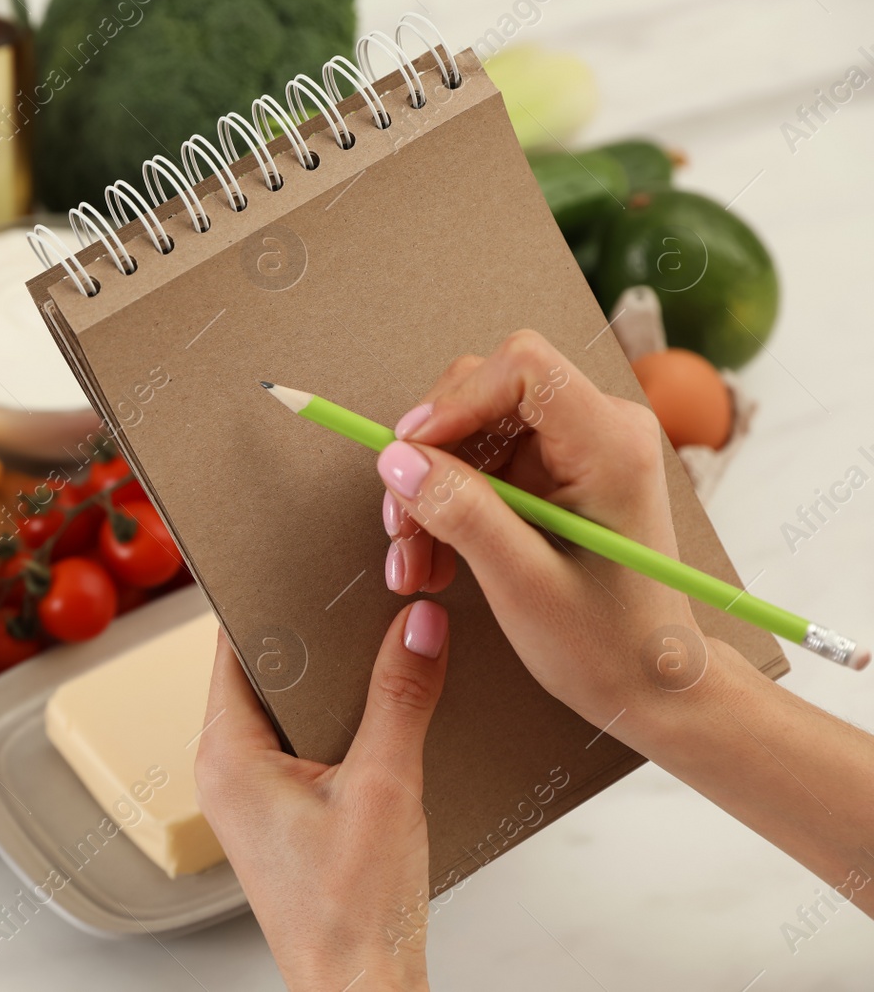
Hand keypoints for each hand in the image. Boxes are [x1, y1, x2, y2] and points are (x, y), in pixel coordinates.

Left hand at [196, 601, 448, 991]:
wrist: (360, 990)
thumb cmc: (350, 913)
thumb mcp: (384, 786)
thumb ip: (400, 696)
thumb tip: (416, 623)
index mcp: (226, 754)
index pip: (234, 646)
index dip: (270, 598)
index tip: (308, 561)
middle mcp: (229, 769)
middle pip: (265, 671)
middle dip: (314, 635)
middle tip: (359, 591)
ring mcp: (256, 793)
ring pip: (292, 706)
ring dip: (335, 679)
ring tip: (382, 639)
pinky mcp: (286, 812)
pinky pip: (309, 741)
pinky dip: (346, 719)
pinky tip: (390, 705)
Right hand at [374, 329, 873, 916]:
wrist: (653, 684)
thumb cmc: (609, 644)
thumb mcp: (524, 585)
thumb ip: (462, 514)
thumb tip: (397, 460)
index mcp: (611, 443)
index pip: (522, 367)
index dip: (454, 400)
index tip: (408, 456)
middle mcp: (599, 429)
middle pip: (484, 391)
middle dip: (430, 455)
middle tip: (400, 525)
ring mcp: (574, 450)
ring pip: (471, 431)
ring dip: (429, 492)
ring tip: (413, 562)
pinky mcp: (553, 474)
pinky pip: (479, 464)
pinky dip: (446, 508)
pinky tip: (432, 560)